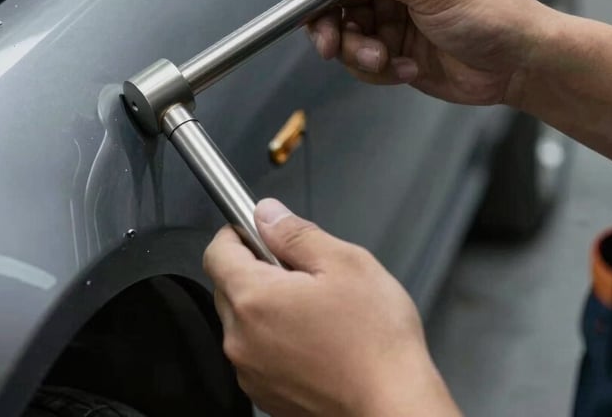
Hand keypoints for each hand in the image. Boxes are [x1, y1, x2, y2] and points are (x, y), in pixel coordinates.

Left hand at [204, 199, 460, 416]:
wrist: (394, 409)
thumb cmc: (376, 342)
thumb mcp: (344, 262)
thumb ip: (295, 233)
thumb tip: (266, 213)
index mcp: (254, 299)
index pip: (217, 251)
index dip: (238, 233)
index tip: (262, 232)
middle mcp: (241, 339)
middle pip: (227, 284)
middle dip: (256, 268)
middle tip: (301, 271)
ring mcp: (250, 371)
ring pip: (241, 319)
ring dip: (265, 305)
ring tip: (313, 308)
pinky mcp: (265, 394)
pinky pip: (255, 351)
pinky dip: (273, 339)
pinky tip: (313, 338)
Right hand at [283, 0, 552, 107]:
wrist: (519, 66)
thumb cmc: (494, 12)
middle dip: (327, 21)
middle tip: (329, 44)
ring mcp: (388, 10)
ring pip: (340, 28)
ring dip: (356, 50)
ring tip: (382, 59)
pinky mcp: (389, 43)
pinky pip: (359, 56)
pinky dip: (375, 67)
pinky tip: (405, 69)